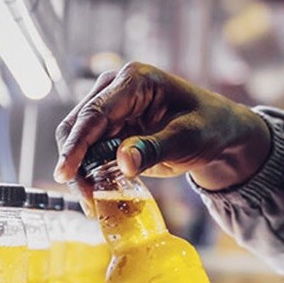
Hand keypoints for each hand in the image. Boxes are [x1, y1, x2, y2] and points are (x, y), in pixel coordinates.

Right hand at [53, 63, 270, 191]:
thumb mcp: (188, 138)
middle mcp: (114, 89)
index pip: (95, 113)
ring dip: (80, 172)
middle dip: (75, 163)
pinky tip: (99, 194)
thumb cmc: (209, 126)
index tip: (65, 173)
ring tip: (93, 202)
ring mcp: (109, 108)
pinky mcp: (110, 129)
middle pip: (77, 126)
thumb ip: (155, 148)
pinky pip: (88, 151)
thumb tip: (122, 162)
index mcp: (134, 80)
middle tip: (87, 199)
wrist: (218, 132)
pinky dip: (89, 173)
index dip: (76, 144)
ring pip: (76, 141)